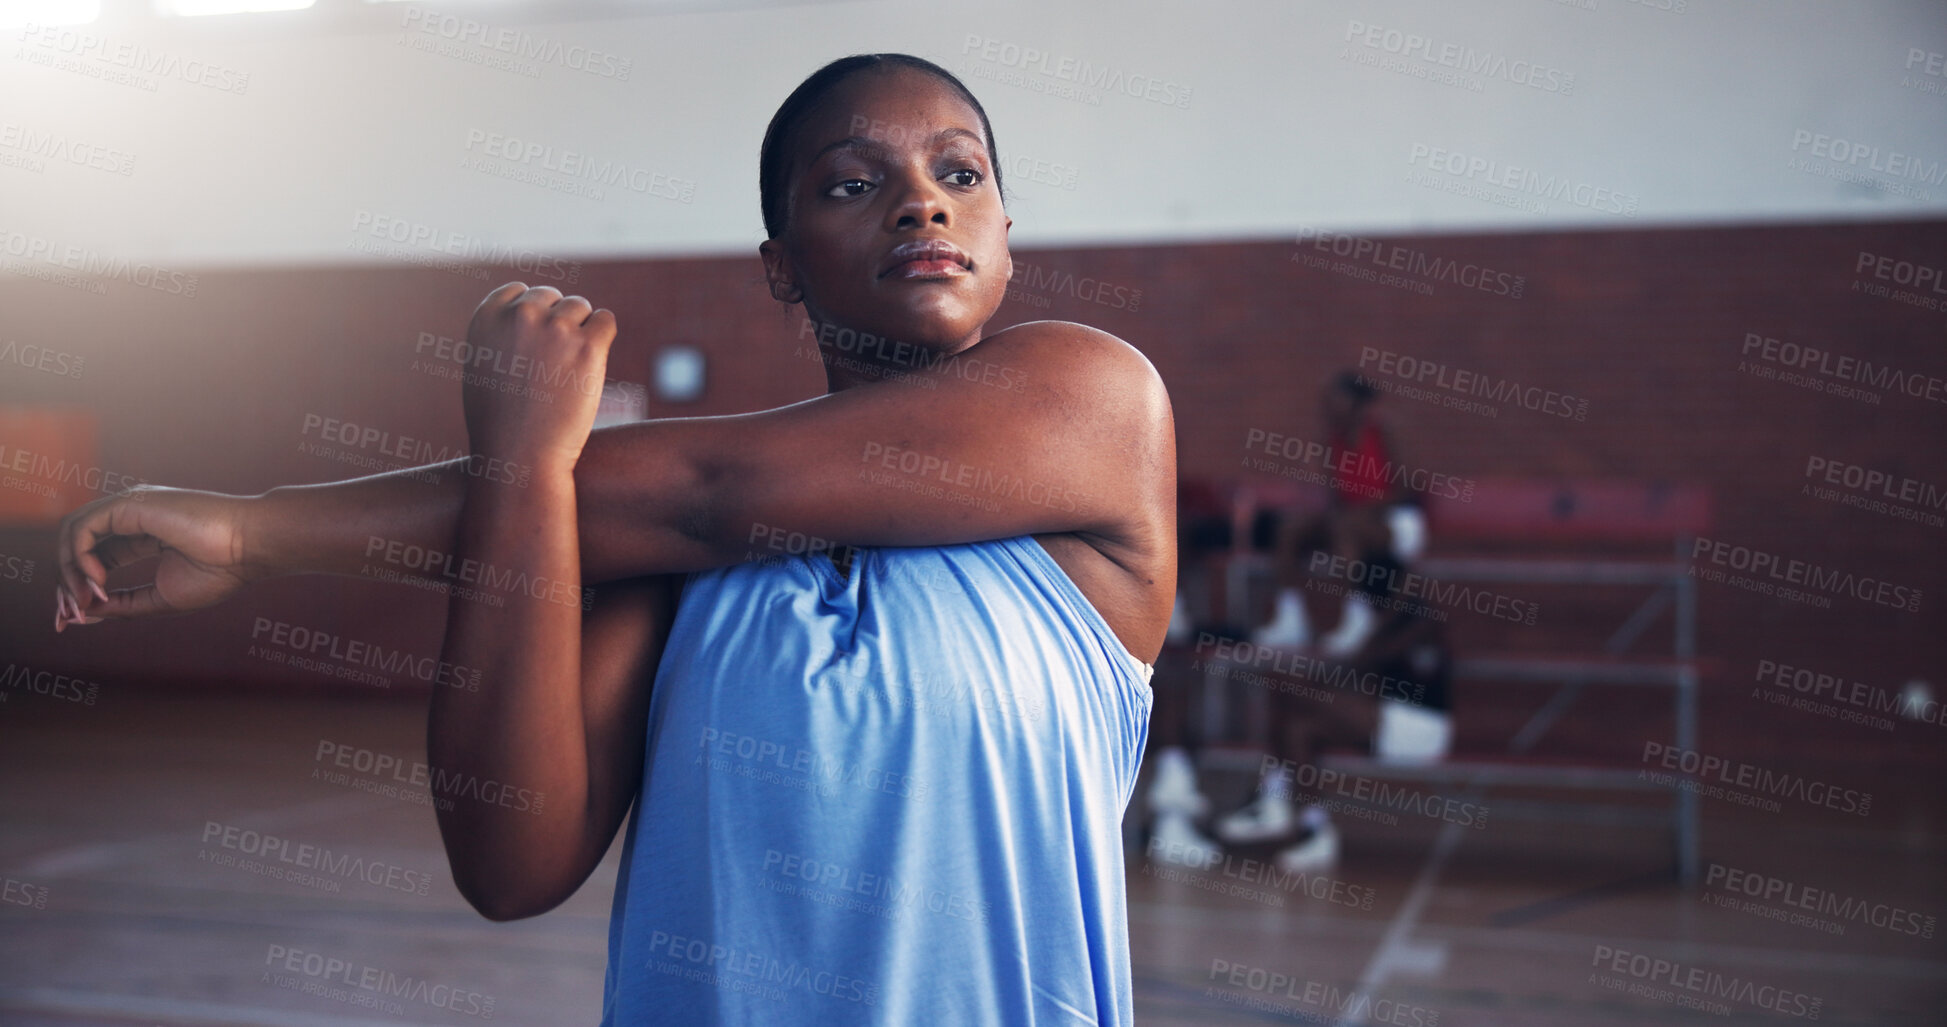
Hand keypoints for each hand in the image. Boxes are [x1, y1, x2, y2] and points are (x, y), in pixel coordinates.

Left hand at [52, 485, 262, 629]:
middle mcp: (129, 516)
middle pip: (76, 545)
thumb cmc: (220, 572)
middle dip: (65, 582)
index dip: (76, 588)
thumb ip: (121, 605)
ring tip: (86, 600)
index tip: (69, 620)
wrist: (249, 549)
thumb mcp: (161, 598)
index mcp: (141, 535)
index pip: (93, 557)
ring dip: (69, 572)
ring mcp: (128, 506)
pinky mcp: (129, 503)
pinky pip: (83, 528)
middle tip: (69, 616)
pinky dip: (79, 558)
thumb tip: (81, 614)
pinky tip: (99, 580)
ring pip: (72, 533)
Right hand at [461, 282, 617, 477]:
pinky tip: (593, 361)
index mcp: (487, 317)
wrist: (520, 456)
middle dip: (557, 321)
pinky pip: (606, 320)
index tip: (535, 341)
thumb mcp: (482, 367)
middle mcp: (519, 315)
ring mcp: (555, 328)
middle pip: (552, 297)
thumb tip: (524, 308)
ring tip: (570, 368)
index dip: (531, 313)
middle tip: (555, 362)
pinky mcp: (588, 346)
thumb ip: (499, 333)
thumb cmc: (498, 422)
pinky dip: (603, 336)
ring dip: (581, 330)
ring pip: (580, 307)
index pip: (518, 290)